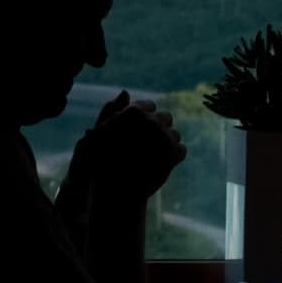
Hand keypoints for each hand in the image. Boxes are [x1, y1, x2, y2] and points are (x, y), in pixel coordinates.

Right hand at [70, 91, 186, 203]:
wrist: (117, 191)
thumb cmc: (103, 161)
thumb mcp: (99, 132)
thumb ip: (112, 110)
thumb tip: (126, 91)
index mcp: (133, 112)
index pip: (149, 106)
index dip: (144, 119)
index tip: (139, 132)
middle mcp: (151, 120)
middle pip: (165, 117)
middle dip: (158, 128)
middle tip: (148, 146)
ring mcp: (165, 136)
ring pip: (174, 134)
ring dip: (167, 143)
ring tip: (154, 158)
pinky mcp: (175, 153)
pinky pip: (182, 149)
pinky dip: (174, 157)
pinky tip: (162, 165)